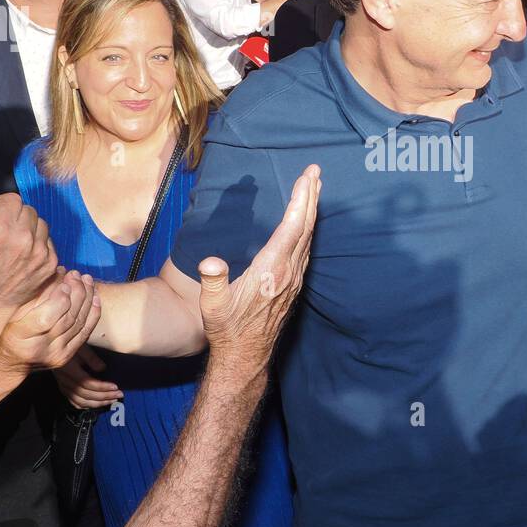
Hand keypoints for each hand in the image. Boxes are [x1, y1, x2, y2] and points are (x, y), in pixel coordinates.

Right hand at [0, 168, 57, 317]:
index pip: (11, 198)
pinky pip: (48, 240)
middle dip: (14, 217)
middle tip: (1, 232)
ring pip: (40, 223)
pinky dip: (37, 244)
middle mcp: (22, 239)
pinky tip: (21, 255)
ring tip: (11, 243)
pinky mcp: (50, 264)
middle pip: (27, 209)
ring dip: (27, 229)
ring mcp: (39, 253)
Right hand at [0, 270, 100, 372]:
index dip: (60, 298)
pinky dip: (92, 314)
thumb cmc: (5, 330)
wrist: (8, 363)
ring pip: (78, 323)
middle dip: (77, 292)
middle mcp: (40, 348)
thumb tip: (60, 272)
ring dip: (87, 299)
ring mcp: (56, 354)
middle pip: (67, 319)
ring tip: (87, 281)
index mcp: (20, 336)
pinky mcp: (66, 356)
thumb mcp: (12, 311)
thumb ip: (35, 294)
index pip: (46, 318)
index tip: (64, 279)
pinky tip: (95, 297)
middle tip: (77, 274)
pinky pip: (85, 333)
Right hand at [55, 344, 122, 409]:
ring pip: (80, 401)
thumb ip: (91, 358)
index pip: (87, 383)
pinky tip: (95, 405)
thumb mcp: (80, 346)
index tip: (116, 387)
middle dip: (104, 396)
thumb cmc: (68, 344)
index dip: (102, 387)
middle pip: (85, 394)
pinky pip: (73, 401)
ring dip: (97, 403)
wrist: (52, 347)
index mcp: (68, 370)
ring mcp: (62, 386)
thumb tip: (102, 369)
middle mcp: (64, 380)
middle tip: (119, 395)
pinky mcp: (62, 388)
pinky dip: (85, 406)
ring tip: (111, 400)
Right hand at [196, 165, 319, 385]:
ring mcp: (294, 279)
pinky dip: (307, 229)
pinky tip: (305, 223)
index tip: (308, 178)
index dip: (301, 200)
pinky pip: (305, 249)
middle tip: (316, 172)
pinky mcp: (293, 285)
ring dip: (311, 211)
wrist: (245, 355)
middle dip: (311, 197)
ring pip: (307, 237)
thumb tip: (210, 262)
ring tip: (314, 189)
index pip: (291, 227)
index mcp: (272, 271)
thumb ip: (213, 282)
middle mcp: (288, 272)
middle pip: (305, 227)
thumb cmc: (227, 329)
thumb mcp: (213, 306)